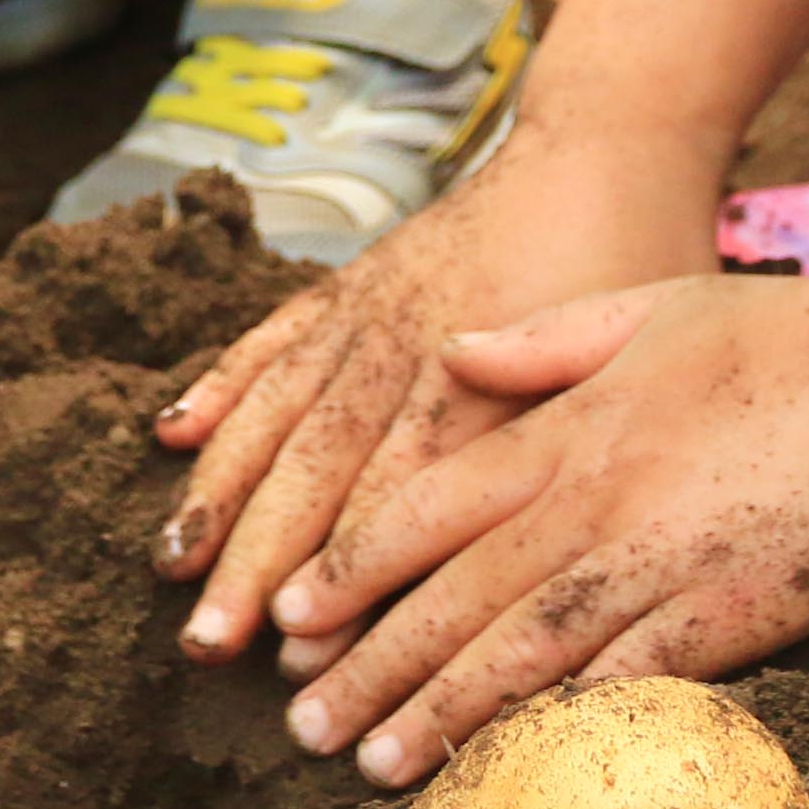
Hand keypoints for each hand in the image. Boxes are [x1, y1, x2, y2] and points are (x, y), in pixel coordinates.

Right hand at [152, 124, 729, 669]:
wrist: (604, 153)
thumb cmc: (637, 277)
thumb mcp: (629, 365)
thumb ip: (565, 450)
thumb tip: (534, 569)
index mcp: (478, 384)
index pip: (396, 500)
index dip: (343, 579)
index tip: (301, 656)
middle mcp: (405, 352)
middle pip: (313, 472)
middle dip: (252, 565)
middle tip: (205, 647)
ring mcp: (365, 315)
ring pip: (274, 414)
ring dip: (217, 494)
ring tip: (171, 564)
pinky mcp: (347, 283)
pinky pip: (268, 340)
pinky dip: (219, 385)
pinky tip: (171, 434)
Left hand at [259, 271, 808, 786]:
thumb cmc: (787, 339)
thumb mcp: (648, 306)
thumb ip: (541, 339)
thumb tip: (449, 347)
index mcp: (566, 429)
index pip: (425, 508)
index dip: (351, 568)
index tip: (295, 615)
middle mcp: (591, 502)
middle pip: (451, 598)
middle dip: (368, 666)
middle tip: (302, 726)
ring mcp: (655, 565)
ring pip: (517, 653)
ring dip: (436, 714)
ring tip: (372, 766)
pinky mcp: (725, 618)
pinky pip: (621, 684)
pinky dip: (555, 727)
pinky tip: (503, 769)